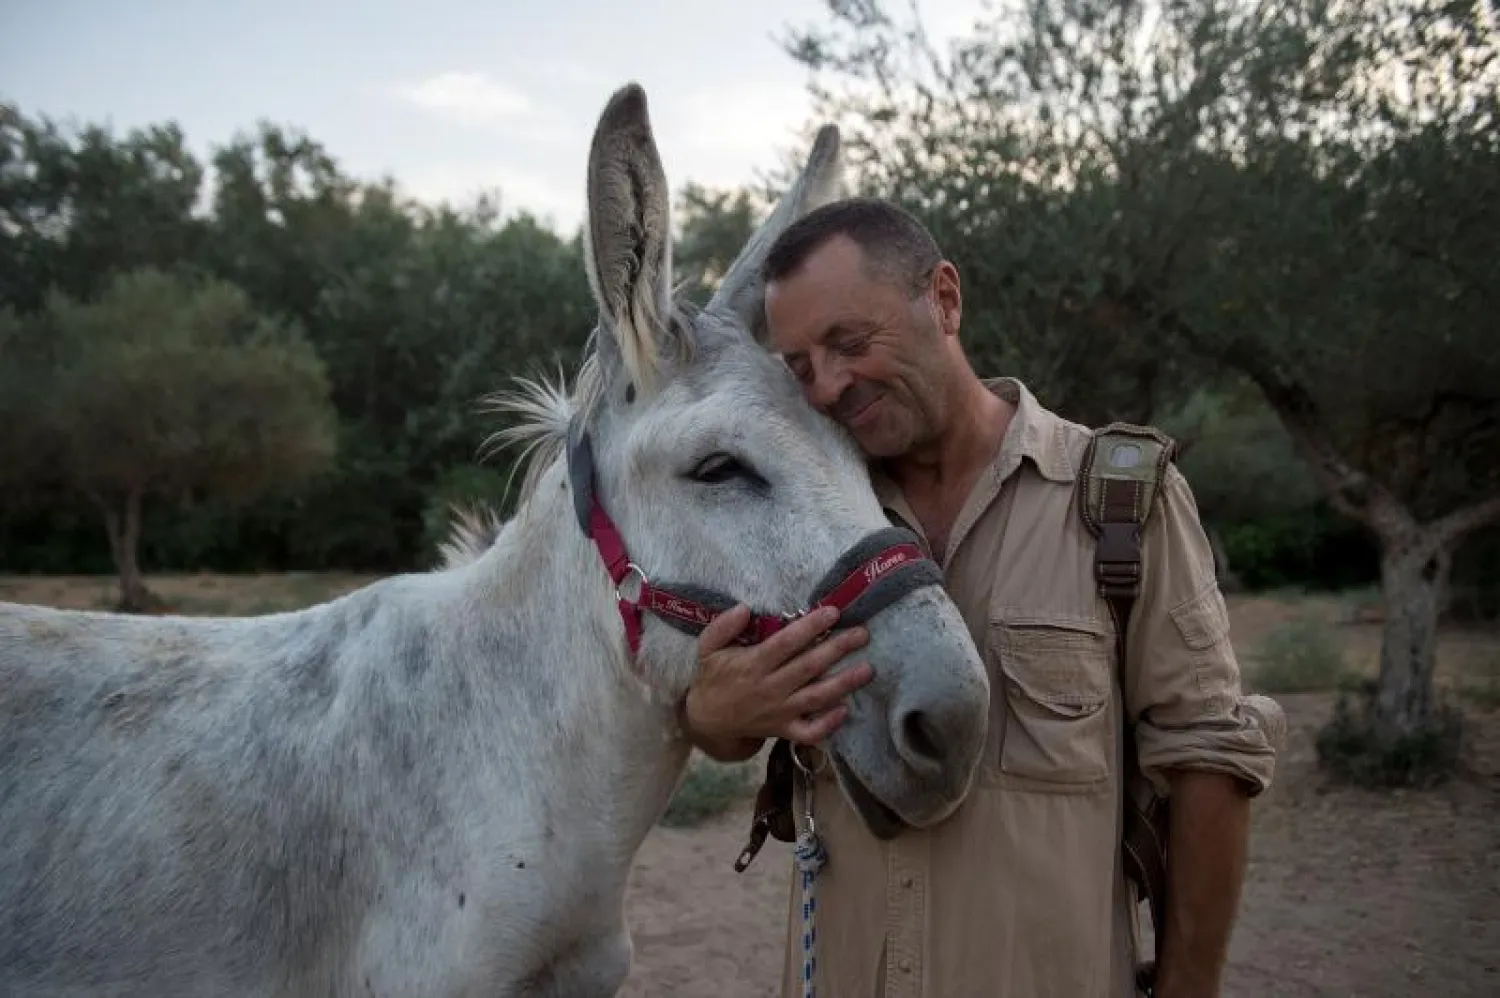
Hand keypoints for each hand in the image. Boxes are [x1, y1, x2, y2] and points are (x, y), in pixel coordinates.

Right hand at [680, 603, 873, 758]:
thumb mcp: (708, 648)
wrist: (708, 721)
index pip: (786, 643)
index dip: (810, 627)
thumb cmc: (713, 678)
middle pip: (809, 667)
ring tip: (867, 669)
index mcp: (753, 665)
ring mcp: (779, 711)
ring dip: (844, 684)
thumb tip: (743, 608)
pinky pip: (809, 731)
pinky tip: (845, 709)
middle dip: (838, 649)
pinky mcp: (783, 730)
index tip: (833, 612)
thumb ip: (722, 627)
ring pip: (816, 698)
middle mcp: (770, 688)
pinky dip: (828, 724)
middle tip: (862, 634)